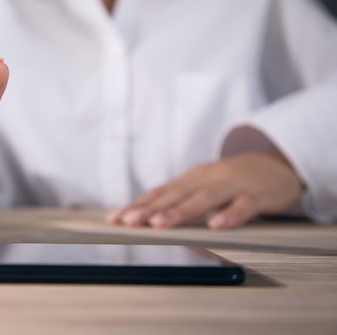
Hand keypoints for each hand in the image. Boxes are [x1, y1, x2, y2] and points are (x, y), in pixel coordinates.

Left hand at [107, 151, 303, 229]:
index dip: (137, 205)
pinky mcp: (257, 194)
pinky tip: (216, 226)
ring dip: (180, 211)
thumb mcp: (203, 189)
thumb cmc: (232, 182)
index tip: (115, 218)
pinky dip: (229, 215)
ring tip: (159, 224)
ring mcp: (232, 184)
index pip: (160, 193)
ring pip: (204, 198)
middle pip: (175, 194)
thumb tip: (150, 223)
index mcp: (191, 179)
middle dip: (149, 208)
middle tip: (129, 221)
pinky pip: (243, 206)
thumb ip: (180, 204)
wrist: (276, 165)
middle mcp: (207, 179)